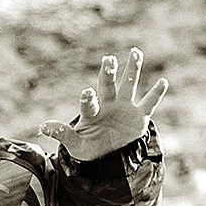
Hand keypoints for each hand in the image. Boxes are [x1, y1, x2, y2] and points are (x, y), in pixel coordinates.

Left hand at [42, 48, 167, 160]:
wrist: (108, 154)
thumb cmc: (89, 146)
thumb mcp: (75, 145)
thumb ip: (63, 134)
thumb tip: (43, 126)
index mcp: (92, 112)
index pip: (89, 103)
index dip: (87, 98)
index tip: (86, 92)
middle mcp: (108, 104)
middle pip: (108, 86)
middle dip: (108, 74)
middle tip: (108, 60)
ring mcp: (124, 107)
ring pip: (129, 85)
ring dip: (132, 69)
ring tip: (135, 52)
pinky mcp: (139, 116)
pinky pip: (149, 103)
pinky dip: (156, 93)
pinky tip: (163, 81)